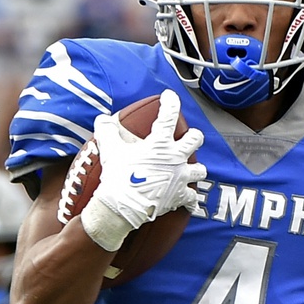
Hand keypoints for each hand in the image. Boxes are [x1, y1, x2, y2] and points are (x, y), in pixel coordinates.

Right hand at [80, 89, 206, 250]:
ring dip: (197, 169)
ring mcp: (180, 178)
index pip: (169, 115)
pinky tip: (189, 201)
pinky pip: (191, 198)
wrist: (124, 206)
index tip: (169, 96)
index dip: (170, 102)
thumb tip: (102, 120)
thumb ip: (108, 132)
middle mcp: (175, 158)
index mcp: (160, 143)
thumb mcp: (110, 150)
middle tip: (190, 136)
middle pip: (195, 140)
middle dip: (194, 136)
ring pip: (200, 170)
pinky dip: (190, 199)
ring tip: (193, 170)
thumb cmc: (118, 177)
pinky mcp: (179, 197)